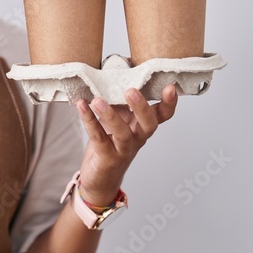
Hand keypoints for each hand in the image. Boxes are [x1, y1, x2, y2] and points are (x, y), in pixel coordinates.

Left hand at [74, 85, 178, 206]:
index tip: (170, 87)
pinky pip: (98, 137)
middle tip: (131, 91)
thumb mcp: (117, 120)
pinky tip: (82, 106)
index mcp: (142, 127)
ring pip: (122, 133)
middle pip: (148, 124)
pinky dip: (89, 121)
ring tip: (97, 100)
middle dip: (142, 107)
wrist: (100, 179)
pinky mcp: (106, 157)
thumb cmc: (109, 144)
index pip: (162, 115)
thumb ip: (118, 103)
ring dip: (110, 115)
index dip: (169, 103)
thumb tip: (113, 73)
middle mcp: (137, 138)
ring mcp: (123, 149)